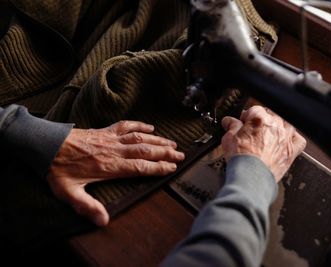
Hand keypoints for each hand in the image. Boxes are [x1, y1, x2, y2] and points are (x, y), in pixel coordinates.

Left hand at [47, 121, 184, 225]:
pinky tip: (150, 127)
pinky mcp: (105, 131)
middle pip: (146, 150)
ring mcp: (111, 138)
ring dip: (158, 140)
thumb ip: (87, 206)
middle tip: (180, 155)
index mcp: (110, 166)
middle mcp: (115, 151)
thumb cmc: (58, 169)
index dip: (158, 167)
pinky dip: (140, 125)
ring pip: (140, 137)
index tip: (172, 168)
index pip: (140, 167)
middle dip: (165, 153)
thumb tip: (103, 221)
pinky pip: (126, 125)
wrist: (46, 145)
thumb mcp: (69, 192)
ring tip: (172, 143)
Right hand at [221, 105, 305, 181]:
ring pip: (286, 124)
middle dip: (262, 120)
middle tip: (253, 129)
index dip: (246, 116)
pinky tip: (286, 141)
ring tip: (269, 134)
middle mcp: (275, 126)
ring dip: (278, 126)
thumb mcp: (229, 139)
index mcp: (259, 119)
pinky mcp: (291, 151)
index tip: (243, 122)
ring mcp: (285, 138)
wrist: (251, 178)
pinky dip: (294, 139)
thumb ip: (232, 127)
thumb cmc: (241, 160)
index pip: (253, 109)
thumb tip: (229, 121)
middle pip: (271, 114)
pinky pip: (299, 140)